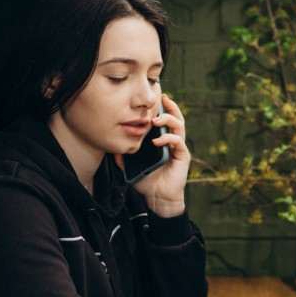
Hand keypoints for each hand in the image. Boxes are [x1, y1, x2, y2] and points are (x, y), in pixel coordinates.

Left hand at [117, 93, 189, 216]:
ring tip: (156, 120)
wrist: (158, 198)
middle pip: (176, 118)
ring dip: (169, 119)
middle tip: (161, 100)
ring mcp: (179, 148)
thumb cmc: (147, 182)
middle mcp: (173, 141)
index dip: (163, 108)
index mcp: (163, 141)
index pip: (166, 120)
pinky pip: (178, 142)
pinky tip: (157, 141)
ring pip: (180, 126)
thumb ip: (123, 157)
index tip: (156, 98)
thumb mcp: (132, 167)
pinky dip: (167, 138)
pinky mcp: (182, 156)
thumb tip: (113, 148)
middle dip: (170, 107)